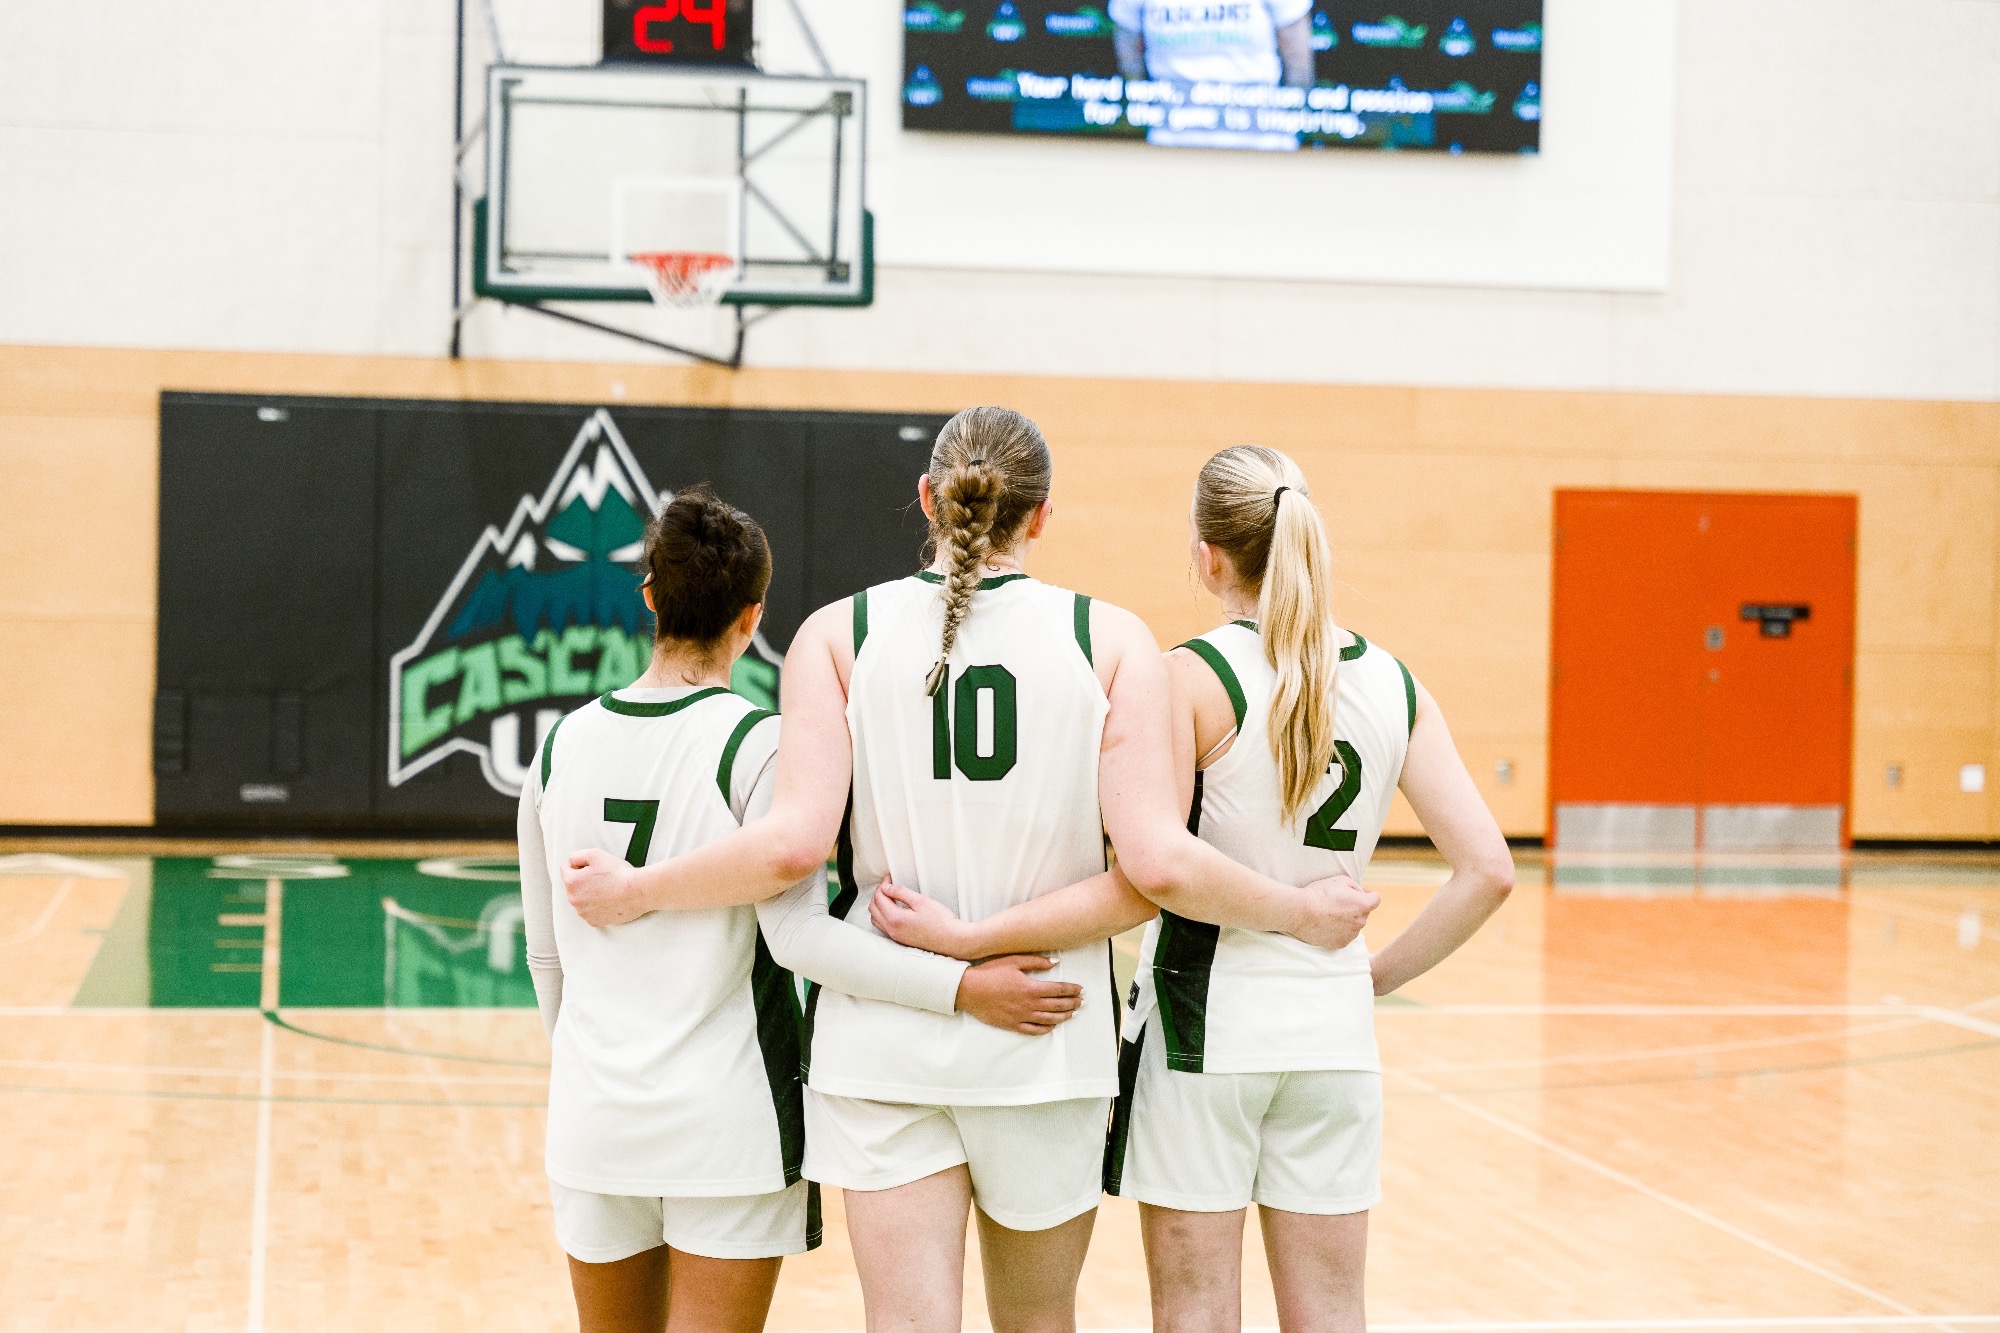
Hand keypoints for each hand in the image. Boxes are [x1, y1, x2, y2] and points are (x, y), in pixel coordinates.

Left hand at [563, 849, 646, 926]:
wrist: (637, 892)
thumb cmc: (619, 875)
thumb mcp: (595, 854)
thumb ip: (576, 856)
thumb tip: (571, 862)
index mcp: (572, 883)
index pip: (566, 868)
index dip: (580, 864)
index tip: (592, 867)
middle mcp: (574, 900)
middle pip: (574, 885)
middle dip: (584, 880)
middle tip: (602, 877)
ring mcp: (584, 913)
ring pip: (582, 899)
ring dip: (590, 894)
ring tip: (607, 889)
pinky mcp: (595, 921)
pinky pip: (591, 911)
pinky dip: (597, 906)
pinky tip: (608, 900)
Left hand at [869, 879, 979, 958]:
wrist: (952, 940)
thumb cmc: (941, 922)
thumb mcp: (921, 901)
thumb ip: (900, 893)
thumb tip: (887, 887)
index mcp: (895, 919)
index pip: (879, 897)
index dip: (883, 884)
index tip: (890, 878)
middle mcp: (892, 930)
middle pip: (873, 908)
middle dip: (878, 894)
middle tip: (889, 885)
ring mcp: (895, 936)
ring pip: (875, 918)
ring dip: (878, 906)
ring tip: (889, 896)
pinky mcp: (900, 940)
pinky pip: (883, 926)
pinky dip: (882, 915)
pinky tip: (893, 910)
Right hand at [955, 955, 1082, 1034]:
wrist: (968, 990)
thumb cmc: (990, 972)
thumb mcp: (1013, 960)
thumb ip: (1036, 961)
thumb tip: (1055, 962)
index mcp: (1030, 987)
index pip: (1058, 990)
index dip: (1072, 990)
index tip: (1081, 989)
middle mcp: (1029, 1004)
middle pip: (1057, 1005)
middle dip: (1072, 1003)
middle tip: (1081, 1002)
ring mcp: (1021, 1016)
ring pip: (1049, 1019)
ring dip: (1063, 1016)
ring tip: (1072, 1013)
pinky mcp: (1012, 1025)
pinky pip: (1034, 1030)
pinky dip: (1046, 1029)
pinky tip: (1052, 1025)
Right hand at [1286, 873, 1379, 950]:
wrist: (1300, 912)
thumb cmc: (1319, 894)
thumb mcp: (1340, 880)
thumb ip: (1356, 887)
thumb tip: (1362, 893)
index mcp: (1363, 905)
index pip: (1376, 899)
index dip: (1367, 894)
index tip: (1357, 894)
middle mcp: (1360, 922)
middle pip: (1364, 913)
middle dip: (1355, 907)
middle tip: (1337, 903)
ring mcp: (1351, 935)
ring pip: (1354, 925)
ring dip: (1347, 920)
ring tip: (1329, 914)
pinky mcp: (1340, 944)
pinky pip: (1344, 936)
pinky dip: (1339, 931)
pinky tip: (1327, 924)